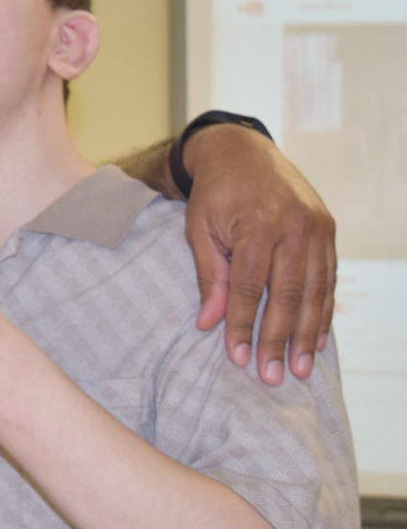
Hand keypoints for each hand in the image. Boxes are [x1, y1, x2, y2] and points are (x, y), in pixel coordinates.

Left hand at [181, 125, 335, 383]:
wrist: (242, 152)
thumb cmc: (214, 195)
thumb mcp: (199, 230)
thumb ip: (209, 276)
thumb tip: (208, 324)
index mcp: (256, 224)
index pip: (249, 287)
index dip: (242, 325)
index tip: (238, 358)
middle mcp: (293, 226)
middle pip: (288, 294)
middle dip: (279, 339)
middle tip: (273, 376)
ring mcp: (316, 227)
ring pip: (315, 290)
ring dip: (307, 333)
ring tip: (299, 368)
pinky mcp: (328, 229)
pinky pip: (328, 277)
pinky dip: (323, 310)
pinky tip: (318, 339)